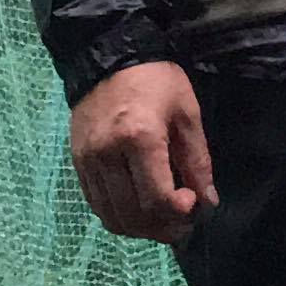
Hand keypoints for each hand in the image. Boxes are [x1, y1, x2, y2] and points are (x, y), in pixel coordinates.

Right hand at [69, 59, 215, 242]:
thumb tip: (208, 202)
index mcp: (139, 138)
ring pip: (111, 217)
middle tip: (182, 222)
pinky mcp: (77, 163)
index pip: (156, 198)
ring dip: (140, 229)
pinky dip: (119, 216)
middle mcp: (107, 154)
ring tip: (161, 221)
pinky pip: (96, 205)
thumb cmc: (155, 81)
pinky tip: (137, 209)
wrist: (108, 56)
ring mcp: (87, 161)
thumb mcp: (186, 114)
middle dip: (162, 228)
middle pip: (133, 215)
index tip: (194, 203)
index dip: (178, 213)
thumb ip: (197, 161)